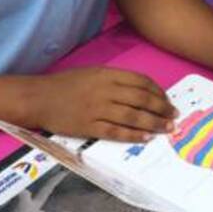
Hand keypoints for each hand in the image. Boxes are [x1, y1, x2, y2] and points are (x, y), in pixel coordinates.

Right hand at [36, 66, 175, 140]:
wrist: (38, 98)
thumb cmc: (65, 85)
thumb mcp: (92, 73)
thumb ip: (115, 80)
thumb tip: (141, 90)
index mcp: (106, 74)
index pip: (141, 81)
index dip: (158, 92)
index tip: (167, 100)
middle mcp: (104, 90)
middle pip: (142, 99)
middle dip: (162, 108)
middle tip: (174, 116)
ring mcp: (97, 109)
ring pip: (133, 116)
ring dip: (154, 123)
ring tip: (167, 128)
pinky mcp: (89, 127)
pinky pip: (116, 132)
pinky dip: (133, 135)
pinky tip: (146, 137)